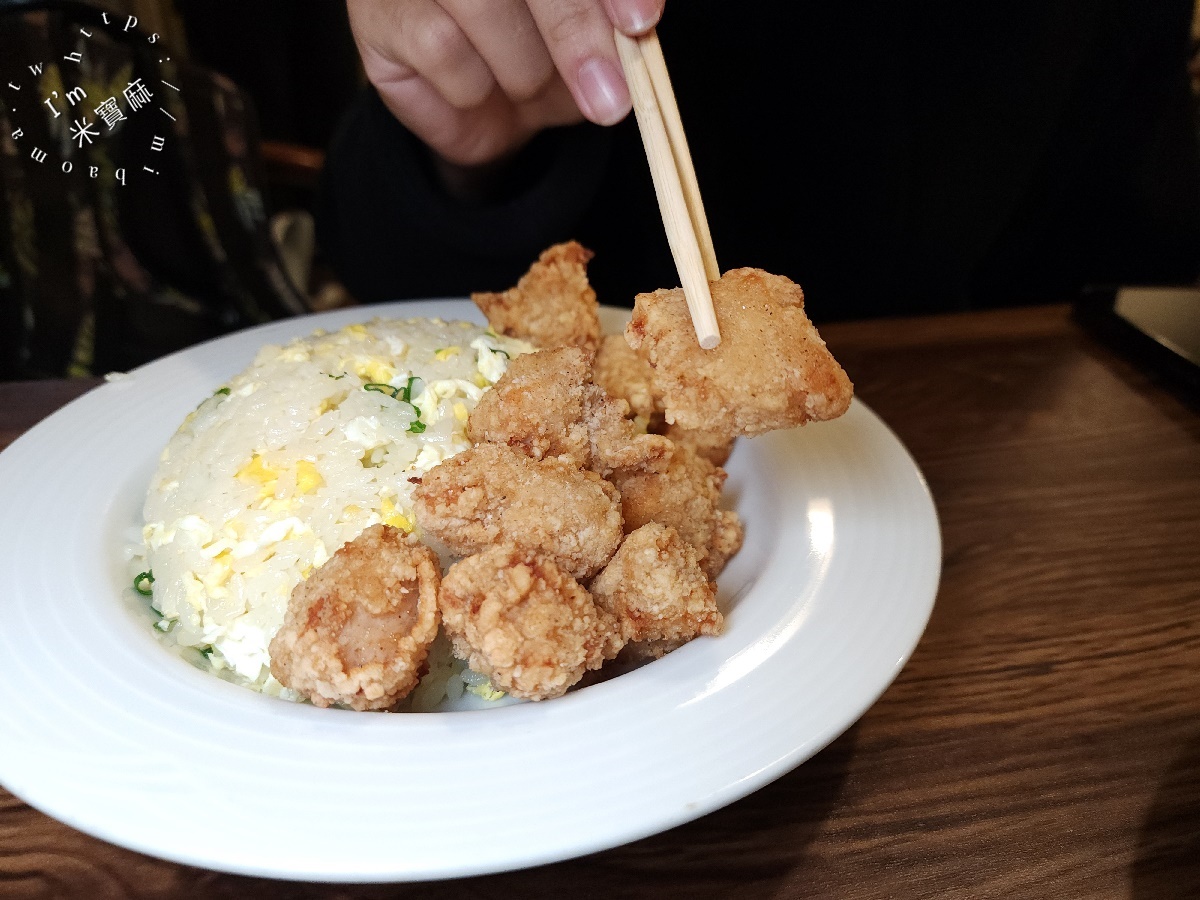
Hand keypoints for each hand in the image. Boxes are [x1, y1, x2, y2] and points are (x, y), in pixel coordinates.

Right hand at [347, 0, 663, 168]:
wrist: (477, 102)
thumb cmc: (542, 46)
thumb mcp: (596, 32)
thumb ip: (614, 16)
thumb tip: (638, 21)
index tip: (640, 23)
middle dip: (575, 36)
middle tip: (609, 98)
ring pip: (483, 10)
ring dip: (523, 73)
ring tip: (524, 82)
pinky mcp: (379, 9)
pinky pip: (443, 51)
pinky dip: (473, 89)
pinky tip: (474, 85)